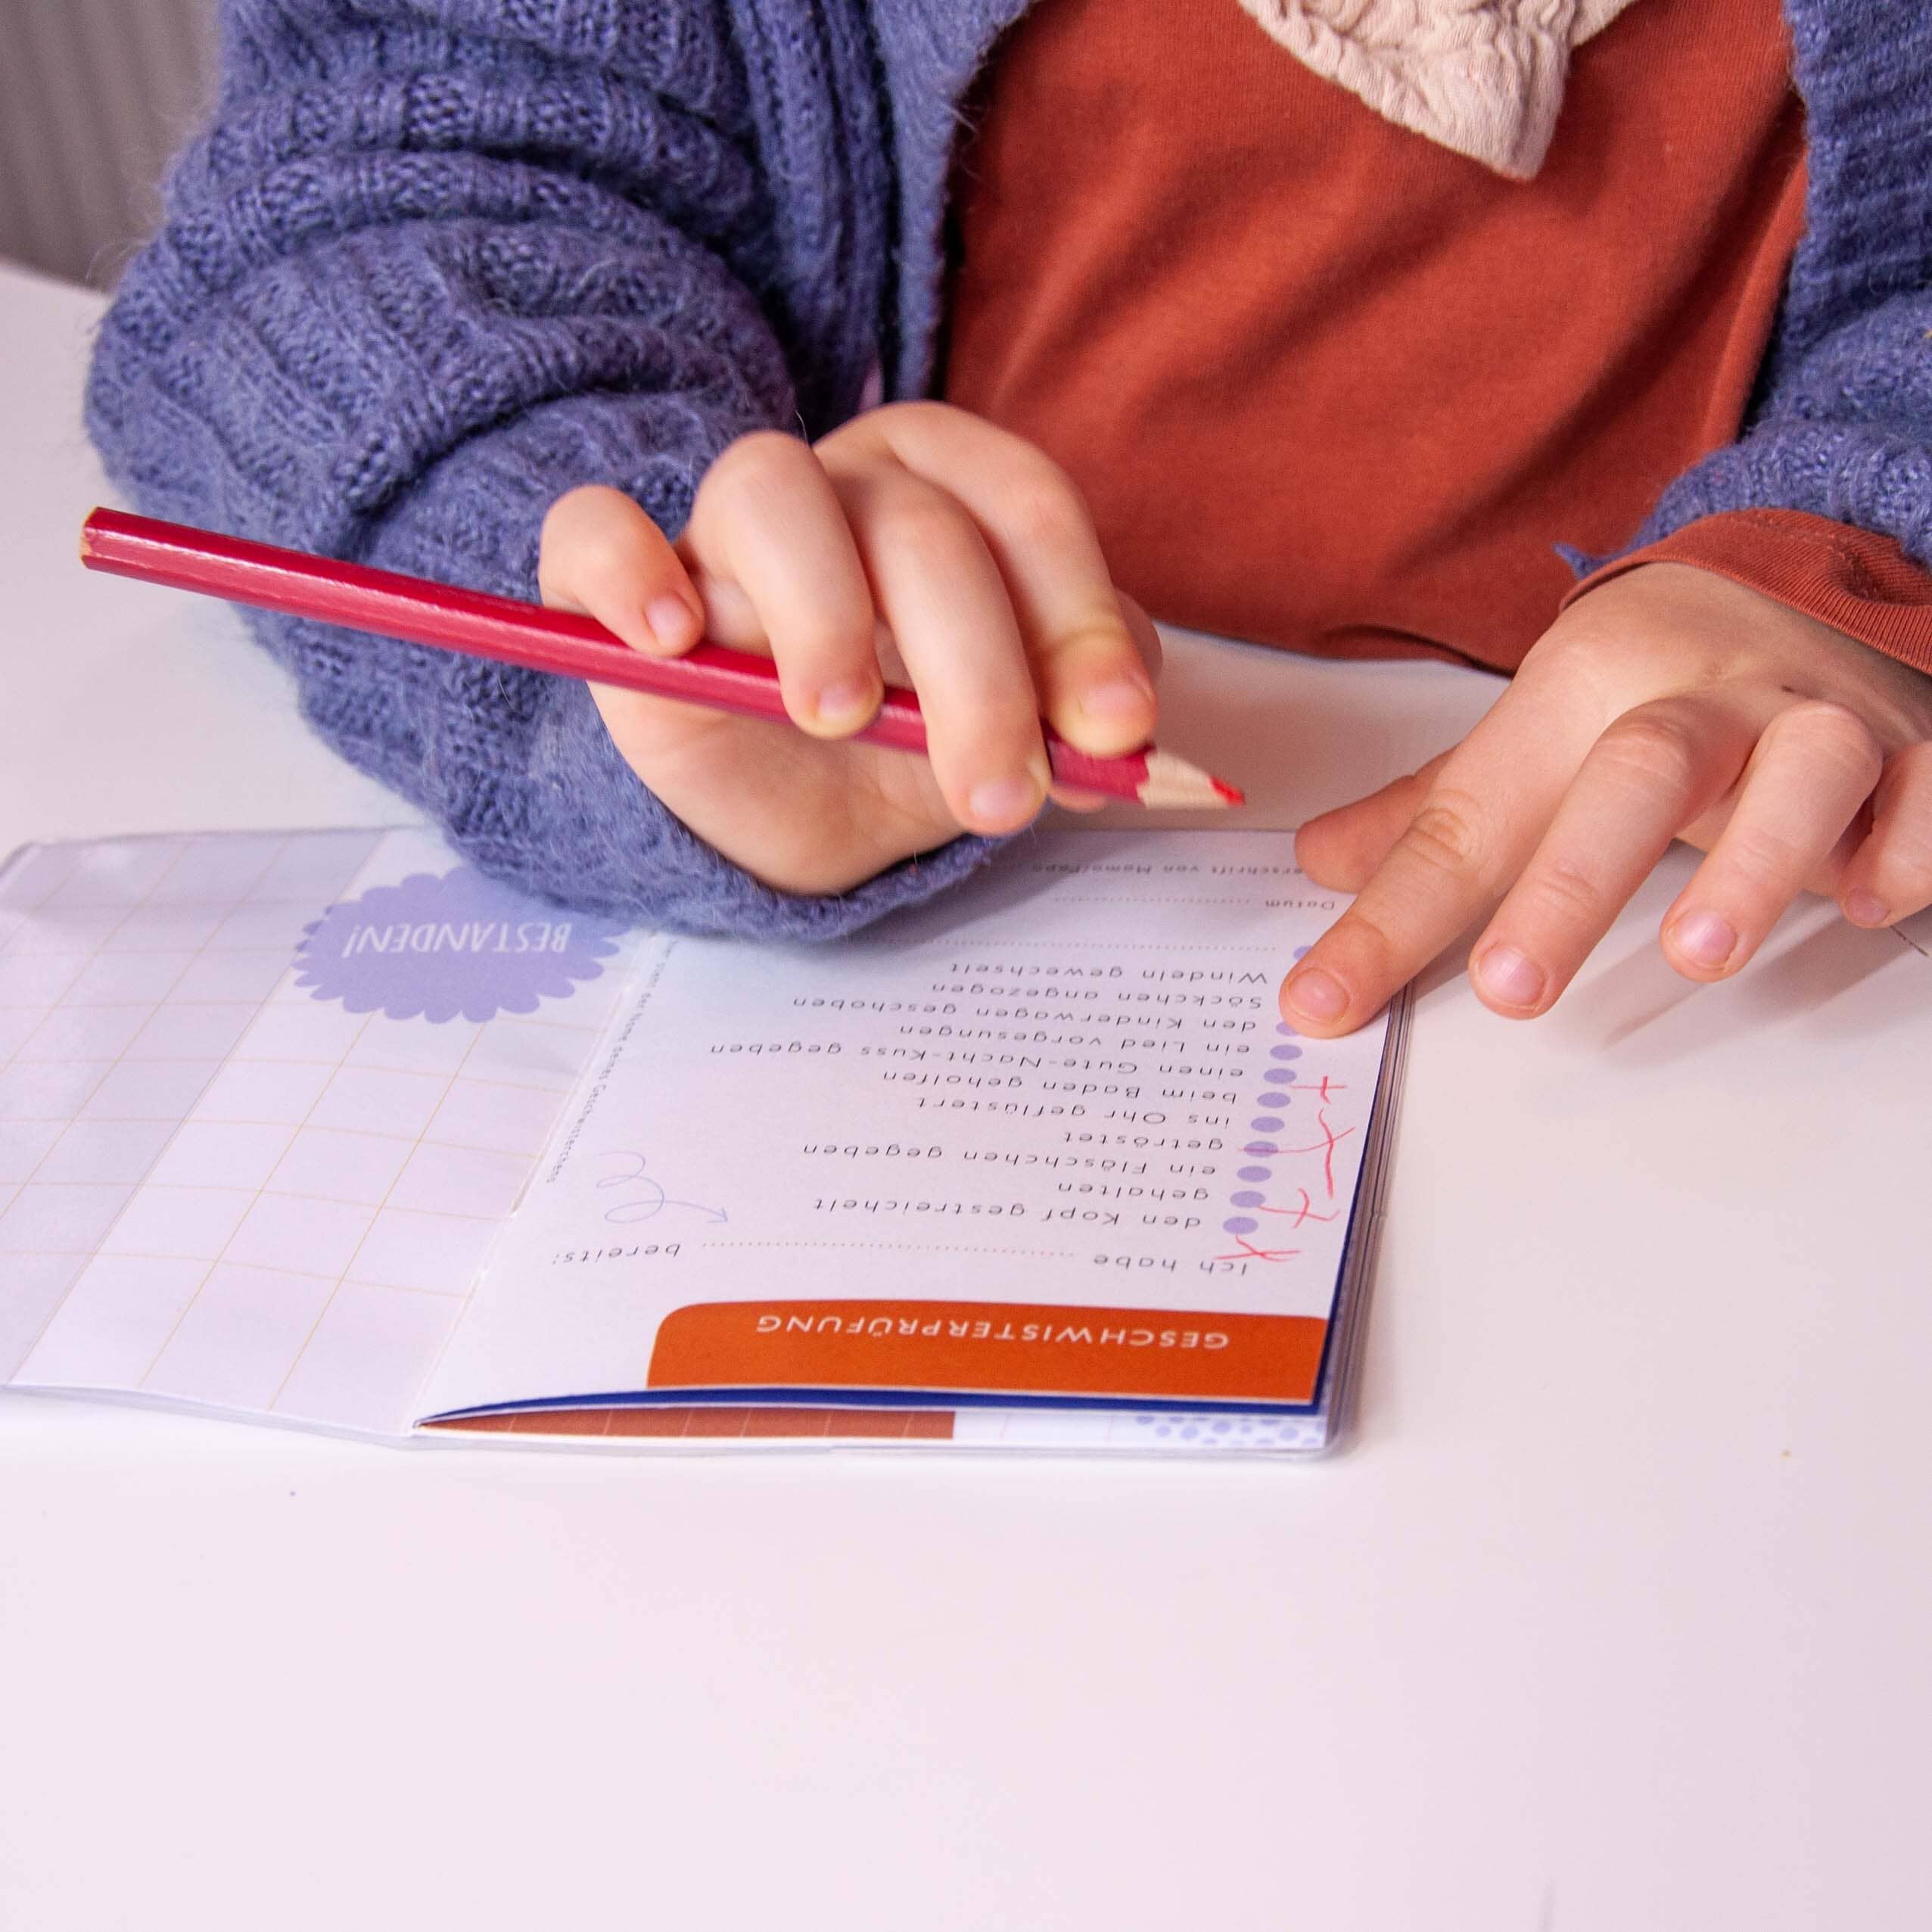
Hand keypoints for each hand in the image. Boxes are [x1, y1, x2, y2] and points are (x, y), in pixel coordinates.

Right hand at [538, 404, 1159, 895]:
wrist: (788, 810)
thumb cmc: (907, 747)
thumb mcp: (1008, 735)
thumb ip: (1072, 709)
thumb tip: (1116, 735)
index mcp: (948, 490)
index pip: (1022, 505)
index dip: (1075, 615)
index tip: (1111, 728)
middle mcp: (841, 483)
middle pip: (914, 526)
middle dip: (977, 672)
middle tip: (998, 792)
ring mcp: (721, 524)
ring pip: (765, 487)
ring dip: (821, 608)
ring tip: (837, 717)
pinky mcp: (614, 578)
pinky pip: (593, 528)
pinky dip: (626, 568)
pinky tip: (671, 640)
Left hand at [1283, 562, 1931, 1033]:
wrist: (1798, 573)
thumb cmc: (1650, 678)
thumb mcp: (1532, 735)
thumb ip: (1434, 812)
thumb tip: (1316, 865)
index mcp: (1580, 691)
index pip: (1468, 819)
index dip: (1390, 918)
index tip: (1321, 1001)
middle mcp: (1699, 695)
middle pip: (1631, 777)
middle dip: (1570, 885)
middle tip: (1512, 989)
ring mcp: (1813, 715)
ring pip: (1800, 771)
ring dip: (1752, 865)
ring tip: (1701, 956)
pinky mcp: (1918, 742)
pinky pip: (1927, 794)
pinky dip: (1907, 850)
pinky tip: (1869, 899)